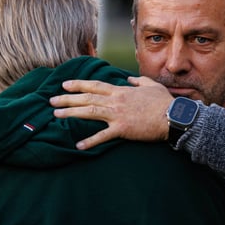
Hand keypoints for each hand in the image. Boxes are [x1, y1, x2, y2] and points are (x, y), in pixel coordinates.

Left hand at [50, 76, 173, 149]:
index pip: (95, 85)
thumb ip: (139, 81)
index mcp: (121, 90)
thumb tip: (131, 79)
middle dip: (67, 99)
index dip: (78, 84)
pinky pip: (103, 136)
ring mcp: (117, 114)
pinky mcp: (122, 129)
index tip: (65, 85)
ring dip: (71, 113)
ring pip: (89, 111)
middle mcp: (115, 101)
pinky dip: (90, 141)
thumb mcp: (151, 86)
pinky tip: (78, 145)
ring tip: (56, 115)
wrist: (172, 117)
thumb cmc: (164, 102)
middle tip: (52, 101)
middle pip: (87, 97)